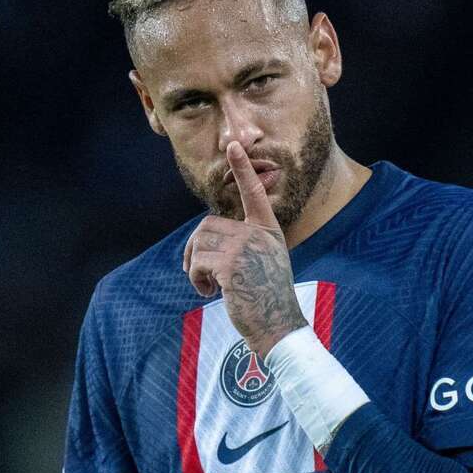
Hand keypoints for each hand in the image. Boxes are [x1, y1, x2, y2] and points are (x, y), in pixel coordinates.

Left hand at [183, 141, 307, 357]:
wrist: (277, 326)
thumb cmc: (266, 298)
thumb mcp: (262, 262)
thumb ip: (243, 244)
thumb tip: (204, 239)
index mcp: (268, 230)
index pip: (254, 193)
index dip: (243, 169)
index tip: (234, 145)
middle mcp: (258, 234)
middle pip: (208, 226)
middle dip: (195, 249)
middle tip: (197, 273)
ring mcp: (246, 248)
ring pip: (199, 244)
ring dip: (194, 268)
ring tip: (206, 286)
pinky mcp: (231, 265)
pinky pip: (197, 263)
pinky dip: (195, 280)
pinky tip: (208, 293)